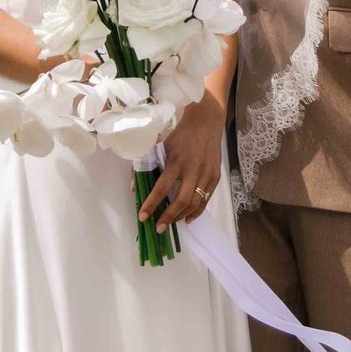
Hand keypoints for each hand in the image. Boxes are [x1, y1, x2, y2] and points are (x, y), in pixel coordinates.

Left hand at [141, 98, 225, 229]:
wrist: (206, 123)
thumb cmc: (180, 135)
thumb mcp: (161, 146)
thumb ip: (147, 165)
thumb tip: (135, 187)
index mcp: (175, 160)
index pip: (161, 187)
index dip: (151, 204)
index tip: (143, 217)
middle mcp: (192, 169)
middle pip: (180, 200)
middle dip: (168, 217)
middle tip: (158, 228)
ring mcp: (206, 174)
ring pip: (194, 203)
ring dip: (180, 216)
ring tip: (170, 223)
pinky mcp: (215, 177)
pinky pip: (205, 200)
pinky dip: (196, 212)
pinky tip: (186, 218)